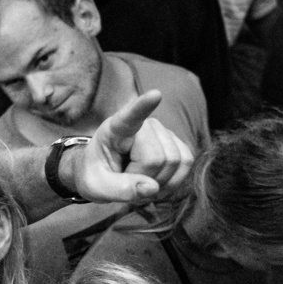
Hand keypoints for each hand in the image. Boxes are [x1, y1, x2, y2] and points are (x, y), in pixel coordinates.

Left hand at [70, 91, 194, 202]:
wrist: (105, 172)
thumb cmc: (96, 174)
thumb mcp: (97, 187)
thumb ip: (119, 189)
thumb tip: (153, 188)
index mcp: (116, 130)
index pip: (130, 116)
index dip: (143, 106)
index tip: (154, 95)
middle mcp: (144, 125)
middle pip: (157, 158)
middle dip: (144, 178)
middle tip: (127, 180)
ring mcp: (163, 131)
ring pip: (175, 162)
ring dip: (159, 182)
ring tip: (139, 181)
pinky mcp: (177, 142)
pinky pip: (186, 164)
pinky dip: (173, 181)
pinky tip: (155, 183)